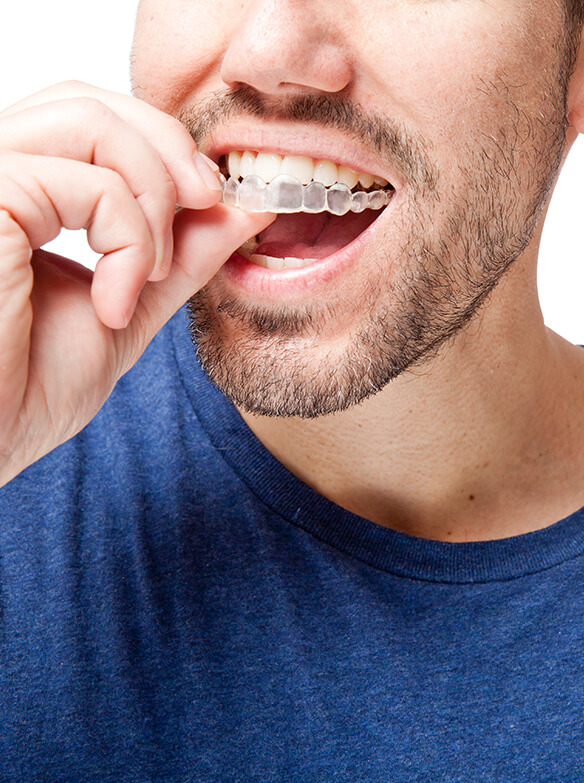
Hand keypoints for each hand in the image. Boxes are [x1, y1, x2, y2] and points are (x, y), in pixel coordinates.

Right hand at [0, 81, 271, 484]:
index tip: (213, 199)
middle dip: (169, 151)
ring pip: (90, 120)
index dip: (161, 148)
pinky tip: (115, 303)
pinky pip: (88, 184)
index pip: (91, 119)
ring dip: (153, 196)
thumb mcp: (125, 308)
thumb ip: (177, 255)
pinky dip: (130, 242)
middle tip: (209, 203)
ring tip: (151, 274)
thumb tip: (242, 206)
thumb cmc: (24, 391)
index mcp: (15, 191)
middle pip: (91, 101)